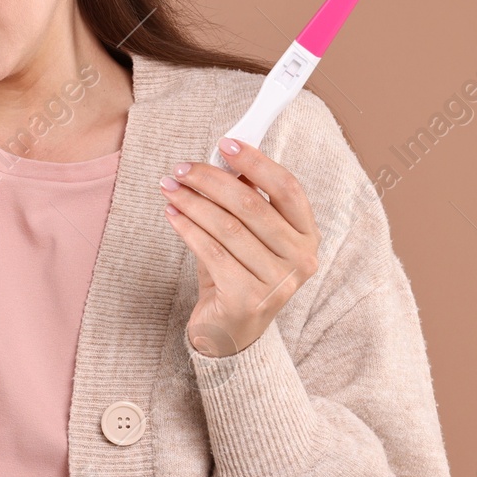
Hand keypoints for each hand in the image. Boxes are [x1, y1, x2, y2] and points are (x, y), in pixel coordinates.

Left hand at [160, 136, 320, 356]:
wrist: (229, 333)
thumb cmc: (237, 274)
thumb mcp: (247, 235)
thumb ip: (243, 200)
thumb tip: (222, 159)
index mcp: (307, 235)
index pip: (287, 187)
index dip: (256, 161)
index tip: (225, 143)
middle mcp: (301, 259)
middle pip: (252, 204)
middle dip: (210, 180)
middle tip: (181, 169)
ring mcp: (278, 282)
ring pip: (227, 227)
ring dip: (192, 202)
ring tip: (169, 188)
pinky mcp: (248, 299)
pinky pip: (211, 252)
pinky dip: (187, 228)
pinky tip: (171, 214)